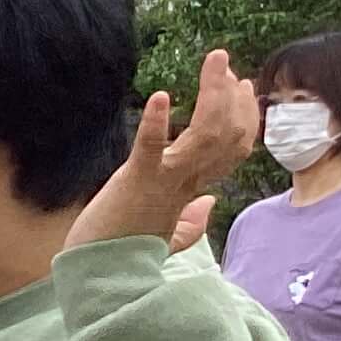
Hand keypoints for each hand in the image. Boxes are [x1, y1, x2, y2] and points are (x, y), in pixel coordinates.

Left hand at [68, 52, 259, 257]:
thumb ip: (191, 223)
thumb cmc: (123, 255)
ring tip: (216, 64)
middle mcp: (185, 184)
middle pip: (228, 138)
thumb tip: (209, 204)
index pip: (231, 150)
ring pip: (205, 136)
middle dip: (233, 99)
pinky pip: (151, 150)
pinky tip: (161, 97)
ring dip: (213, 96)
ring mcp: (163, 182)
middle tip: (226, 67)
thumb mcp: (165, 237)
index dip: (244, 118)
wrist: (96, 277)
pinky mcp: (134, 183)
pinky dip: (157, 124)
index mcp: (191, 192)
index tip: (243, 89)